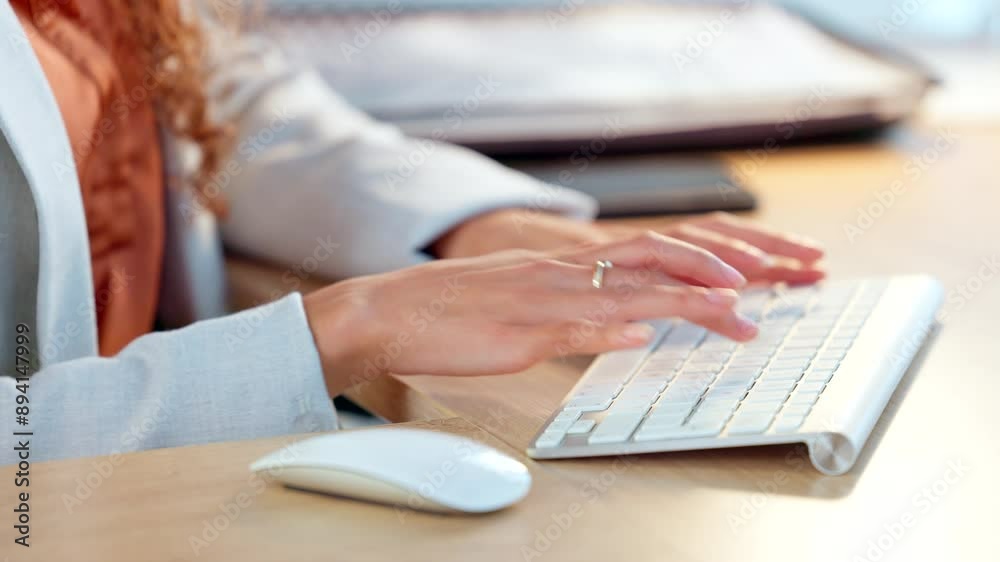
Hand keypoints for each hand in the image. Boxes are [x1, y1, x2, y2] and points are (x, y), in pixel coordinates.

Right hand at [304, 232, 757, 394]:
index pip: (656, 252)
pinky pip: (567, 327)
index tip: (760, 271)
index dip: (711, 258)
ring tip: (735, 305)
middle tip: (775, 277)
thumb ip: (581, 312)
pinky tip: (636, 334)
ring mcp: (543, 299)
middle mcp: (565, 273)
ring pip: (624, 291)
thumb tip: (634, 328)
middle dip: (721, 268)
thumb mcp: (530, 304)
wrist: (395, 310)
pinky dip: (604, 330)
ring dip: (682, 298)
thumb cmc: (459, 311)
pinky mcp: (518, 331)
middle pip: (657, 259)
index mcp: (570, 266)